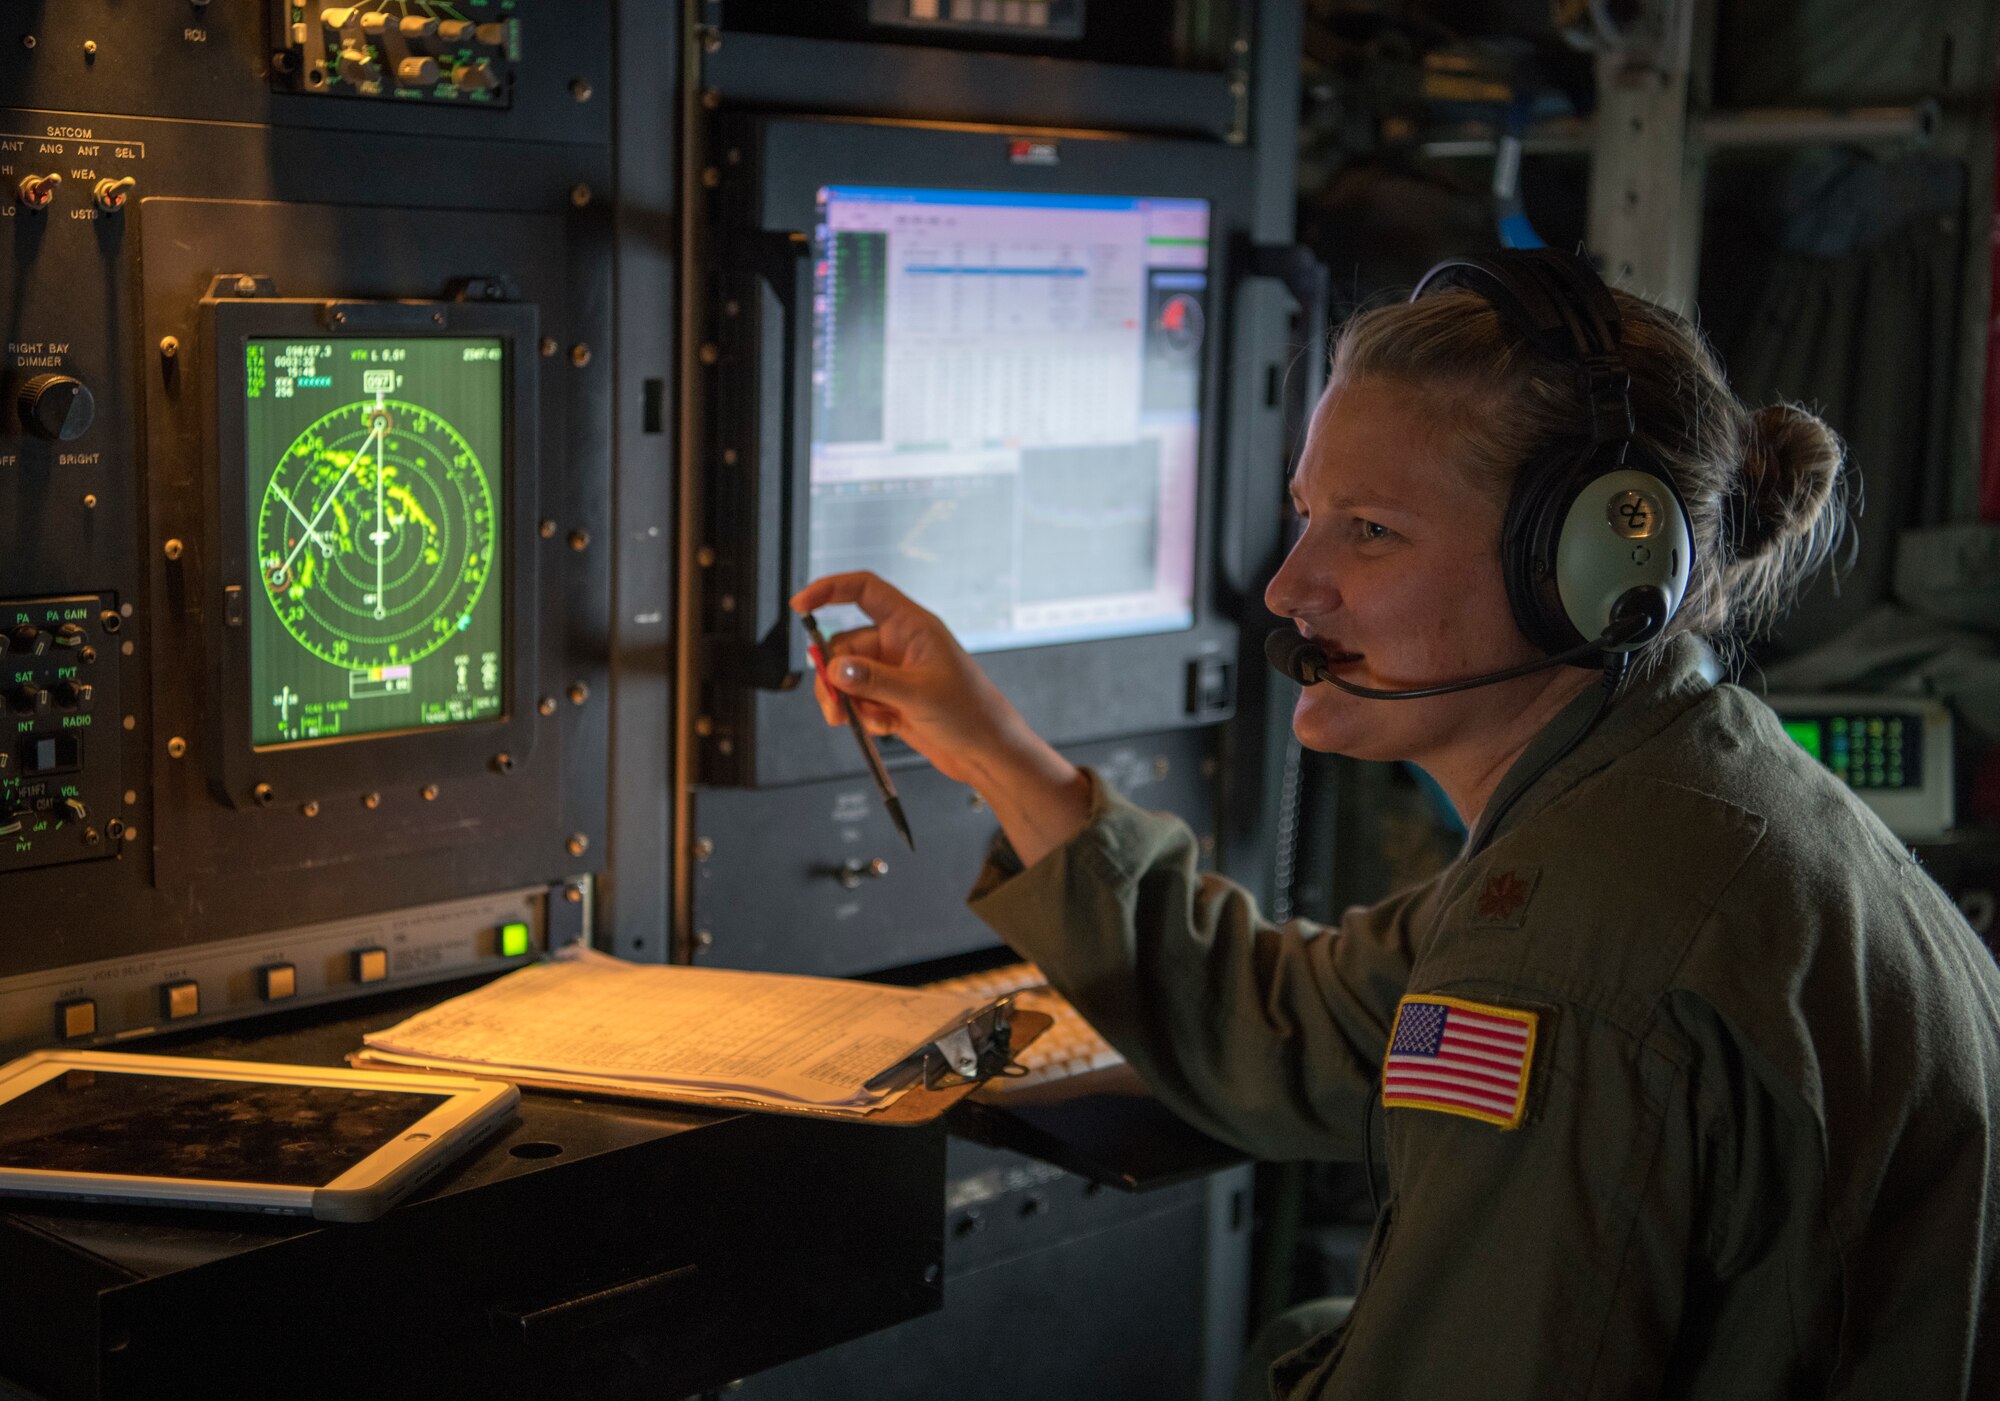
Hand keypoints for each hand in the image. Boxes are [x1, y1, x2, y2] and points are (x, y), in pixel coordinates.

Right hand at [789, 572, 1092, 864]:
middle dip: (835, 675)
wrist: (987, 752)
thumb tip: (833, 670)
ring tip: (864, 721)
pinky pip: (859, 700)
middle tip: (835, 703)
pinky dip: (864, 715)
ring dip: (848, 700)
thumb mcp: (918, 694)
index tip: (800, 605)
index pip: (864, 590)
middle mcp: (900, 644)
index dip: (829, 590)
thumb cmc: (970, 713)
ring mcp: (894, 673)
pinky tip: (886, 727)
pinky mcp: (891, 699)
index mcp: (912, 626)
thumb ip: (872, 680)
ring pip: (847, 677)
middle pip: (845, 645)